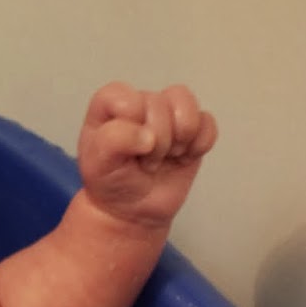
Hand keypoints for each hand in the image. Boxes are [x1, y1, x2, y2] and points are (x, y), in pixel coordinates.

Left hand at [77, 82, 217, 227]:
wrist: (133, 210)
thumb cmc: (111, 182)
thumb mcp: (98, 165)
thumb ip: (113, 140)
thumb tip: (149, 136)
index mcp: (110, 105)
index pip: (124, 96)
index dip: (129, 123)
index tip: (125, 149)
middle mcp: (141, 103)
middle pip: (159, 103)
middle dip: (155, 142)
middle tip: (145, 163)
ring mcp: (168, 114)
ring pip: (186, 104)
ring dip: (179, 138)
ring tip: (165, 157)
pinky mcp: (192, 130)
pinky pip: (207, 123)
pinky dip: (199, 144)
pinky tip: (184, 158)